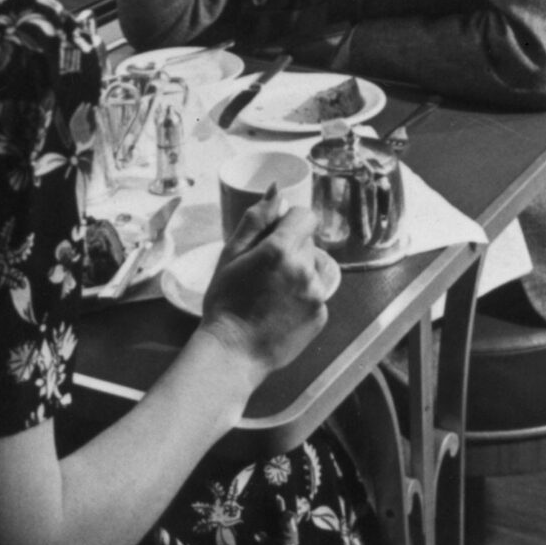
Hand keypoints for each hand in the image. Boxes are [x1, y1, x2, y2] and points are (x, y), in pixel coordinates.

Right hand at [200, 194, 334, 373]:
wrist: (232, 353)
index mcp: (282, 249)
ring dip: (298, 272)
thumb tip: (277, 191)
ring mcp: (317, 294)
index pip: (305, 215)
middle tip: (263, 272)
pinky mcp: (321, 315)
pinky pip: (317, 293)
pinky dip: (302, 296)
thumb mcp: (231, 255)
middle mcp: (305, 269)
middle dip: (290, 249)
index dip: (289, 222)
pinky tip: (279, 310)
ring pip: (314, 267)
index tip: (272, 238)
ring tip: (272, 293)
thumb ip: (256, 220)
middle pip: (308, 243)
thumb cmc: (225, 302)